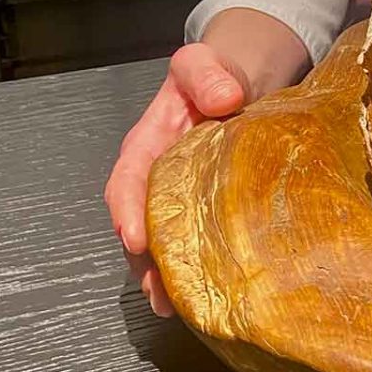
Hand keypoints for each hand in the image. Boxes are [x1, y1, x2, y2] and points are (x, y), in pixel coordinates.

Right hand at [103, 43, 248, 316]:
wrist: (243, 84)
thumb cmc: (215, 76)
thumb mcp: (203, 64)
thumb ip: (206, 74)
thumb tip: (225, 99)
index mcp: (148, 144)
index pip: (128, 180)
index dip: (128, 210)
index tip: (136, 239)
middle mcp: (156, 180)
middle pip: (141, 225)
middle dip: (145, 262)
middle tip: (159, 293)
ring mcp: (180, 202)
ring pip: (164, 244)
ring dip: (166, 277)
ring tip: (177, 307)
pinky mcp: (206, 215)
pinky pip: (195, 245)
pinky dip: (197, 272)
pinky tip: (210, 296)